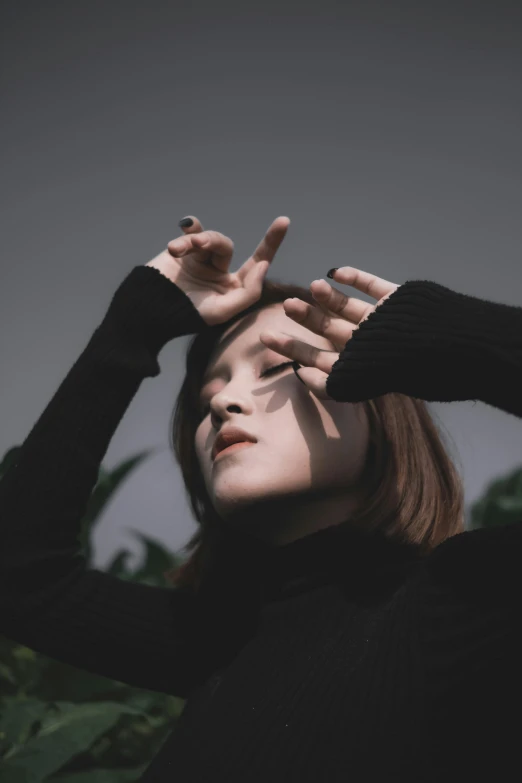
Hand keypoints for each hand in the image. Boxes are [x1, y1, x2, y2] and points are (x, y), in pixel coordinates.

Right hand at [145, 215, 289, 325]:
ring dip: (193, 241)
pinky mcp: (183, 252)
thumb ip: (248, 292)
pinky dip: (185, 233)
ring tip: (175, 250)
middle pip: (226, 246)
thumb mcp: (223, 311)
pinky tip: (175, 241)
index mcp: (234, 286)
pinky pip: (191, 232)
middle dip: (213, 242)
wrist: (149, 311)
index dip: (271, 242)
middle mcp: (220, 271)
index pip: (257, 262)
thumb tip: (263, 265)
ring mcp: (201, 260)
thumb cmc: (188, 315)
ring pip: (207, 238)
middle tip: (199, 243)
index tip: (283, 221)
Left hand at [259, 267, 399, 399]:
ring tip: (312, 286)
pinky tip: (335, 272)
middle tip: (285, 305)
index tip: (266, 337)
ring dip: (328, 297)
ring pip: (347, 306)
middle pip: (329, 329)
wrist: (444, 348)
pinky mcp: (396, 300)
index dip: (292, 348)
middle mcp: (365, 343)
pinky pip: (371, 286)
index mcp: (355, 365)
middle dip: (306, 319)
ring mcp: (381, 320)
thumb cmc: (398, 368)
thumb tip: (299, 375)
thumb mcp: (356, 384)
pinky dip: (354, 278)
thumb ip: (328, 384)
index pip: (317, 357)